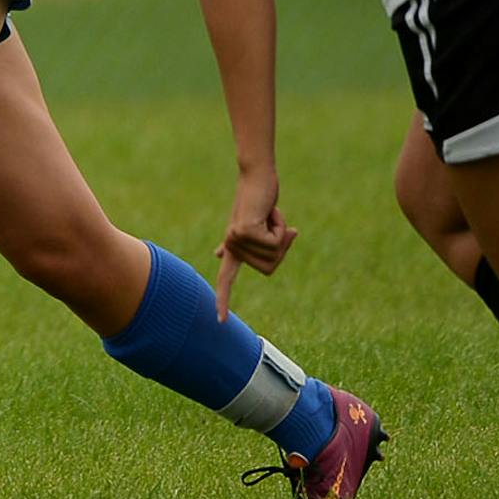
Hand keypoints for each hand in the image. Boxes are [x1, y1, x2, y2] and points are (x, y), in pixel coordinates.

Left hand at [214, 165, 297, 320]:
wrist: (257, 176)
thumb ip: (242, 244)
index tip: (220, 321)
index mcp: (232, 249)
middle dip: (280, 246)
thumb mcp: (256, 226)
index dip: (224, 299)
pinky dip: (280, 226)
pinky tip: (270, 212)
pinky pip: (275, 241)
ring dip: (280, 232)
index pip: (225, 280)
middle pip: (270, 266)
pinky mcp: (245, 231)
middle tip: (273, 222)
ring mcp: (237, 239)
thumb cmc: (259, 200)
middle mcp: (231, 247)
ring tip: (269, 215)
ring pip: (274, 254)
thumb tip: (217, 256)